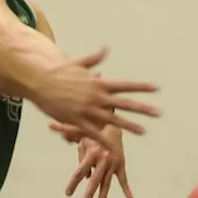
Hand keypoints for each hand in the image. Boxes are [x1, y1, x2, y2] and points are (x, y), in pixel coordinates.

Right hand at [27, 50, 159, 152]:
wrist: (39, 80)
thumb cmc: (57, 72)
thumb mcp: (77, 64)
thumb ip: (94, 59)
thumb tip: (105, 49)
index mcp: (99, 83)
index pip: (126, 85)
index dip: (142, 87)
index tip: (156, 88)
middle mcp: (97, 96)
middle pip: (125, 103)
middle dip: (143, 108)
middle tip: (158, 113)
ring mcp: (88, 109)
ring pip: (113, 120)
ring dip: (130, 126)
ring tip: (144, 131)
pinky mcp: (77, 120)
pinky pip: (93, 133)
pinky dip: (104, 140)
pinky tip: (113, 148)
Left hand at [51, 122, 132, 197]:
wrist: (113, 126)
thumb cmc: (93, 130)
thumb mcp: (79, 130)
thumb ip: (65, 130)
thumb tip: (51, 125)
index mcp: (92, 152)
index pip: (80, 171)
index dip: (74, 183)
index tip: (67, 194)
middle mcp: (103, 159)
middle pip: (95, 180)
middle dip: (89, 194)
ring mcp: (113, 163)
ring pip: (107, 182)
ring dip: (104, 196)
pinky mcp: (121, 164)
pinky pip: (124, 178)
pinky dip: (127, 188)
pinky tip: (130, 197)